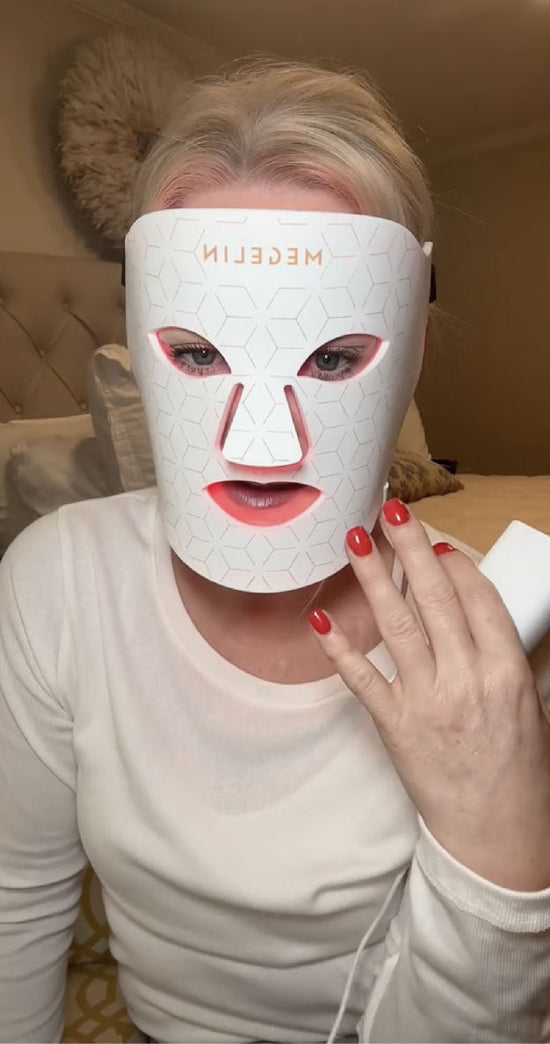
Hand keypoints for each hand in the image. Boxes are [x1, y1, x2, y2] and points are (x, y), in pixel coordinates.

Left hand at [309, 499, 549, 890]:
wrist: (498, 832)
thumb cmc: (518, 765)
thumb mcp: (529, 700)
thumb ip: (498, 652)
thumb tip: (467, 603)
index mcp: (507, 671)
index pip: (478, 599)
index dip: (455, 564)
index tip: (438, 542)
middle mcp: (468, 680)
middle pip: (435, 600)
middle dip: (411, 549)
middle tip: (390, 511)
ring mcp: (429, 703)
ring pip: (397, 627)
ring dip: (374, 580)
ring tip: (355, 542)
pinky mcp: (396, 727)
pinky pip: (364, 680)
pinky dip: (341, 649)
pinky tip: (323, 618)